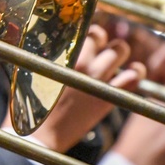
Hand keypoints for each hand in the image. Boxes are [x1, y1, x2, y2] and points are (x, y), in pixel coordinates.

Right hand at [18, 24, 144, 152]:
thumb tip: (42, 43)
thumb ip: (39, 57)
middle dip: (102, 40)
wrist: (42, 136)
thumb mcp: (28, 75)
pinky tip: (133, 73)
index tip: (85, 38)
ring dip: (120, 52)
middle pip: (101, 35)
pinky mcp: (108, 96)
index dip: (84, 32)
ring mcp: (97, 79)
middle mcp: (80, 63)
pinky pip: (133, 77)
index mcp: (59, 56)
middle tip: (100, 49)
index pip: (78, 29)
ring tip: (117, 59)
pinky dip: (136, 72)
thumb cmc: (31, 106)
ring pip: (121, 50)